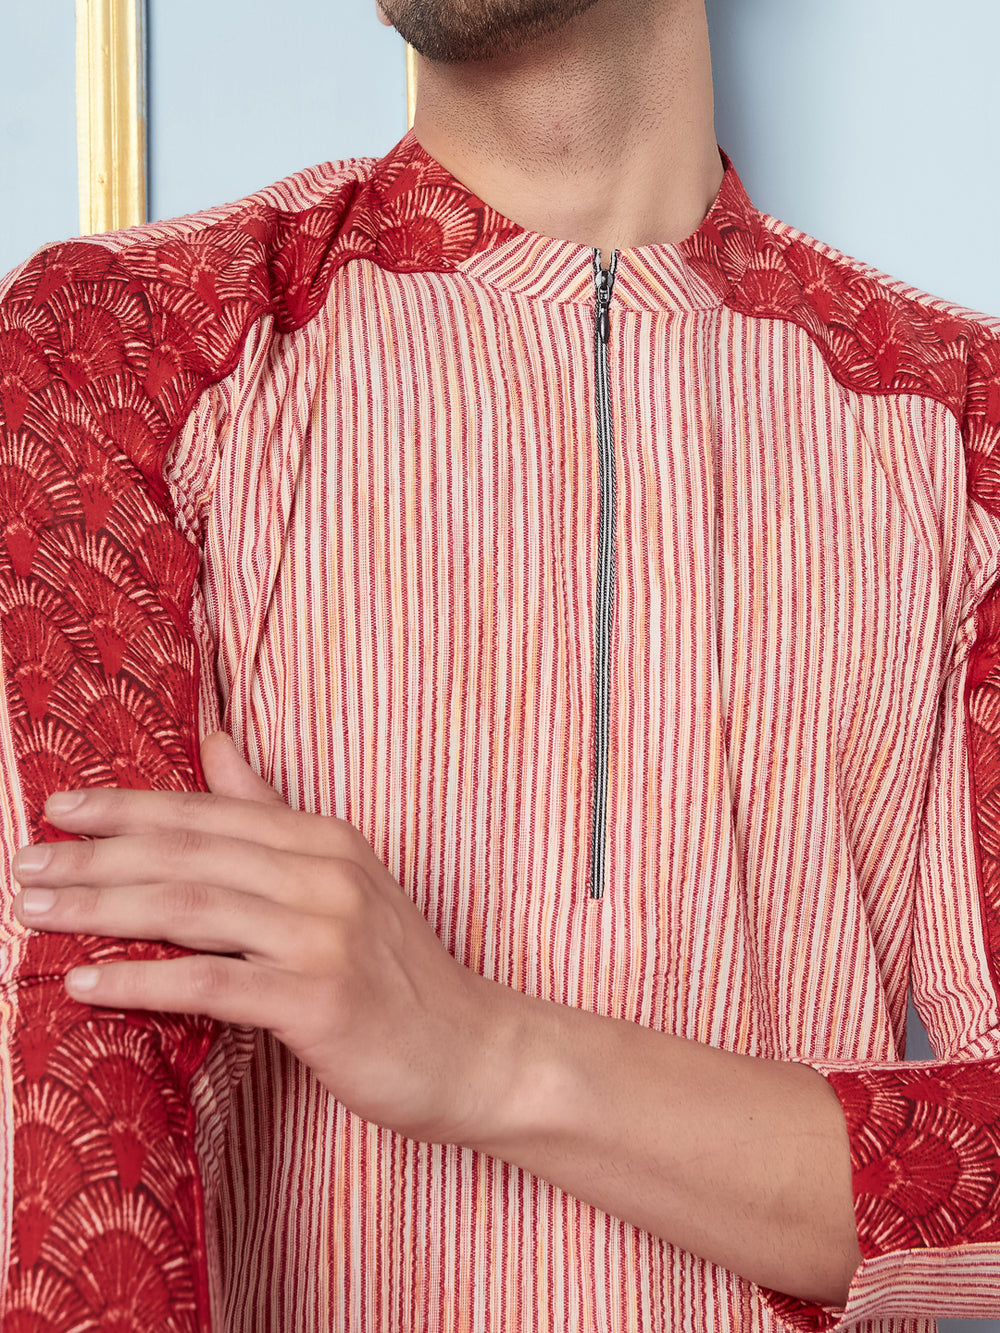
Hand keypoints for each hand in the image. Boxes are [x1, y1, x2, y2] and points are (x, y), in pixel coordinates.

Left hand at [11, 733, 510, 1145]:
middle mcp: (324, 874)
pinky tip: (88, 979)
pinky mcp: (318, 999)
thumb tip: (217, 740)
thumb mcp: (342, 878)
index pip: (208, 811)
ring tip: (38, 912)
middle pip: (189, 851)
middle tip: (25, 864)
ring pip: (192, 905)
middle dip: (98, 854)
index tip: (59, 808)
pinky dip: (143, 977)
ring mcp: (324, 934)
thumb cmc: (397, 973)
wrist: (473, 1051)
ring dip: (105, 906)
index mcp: (324, 840)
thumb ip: (270, 811)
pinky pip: (211, 982)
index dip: (128, 807)